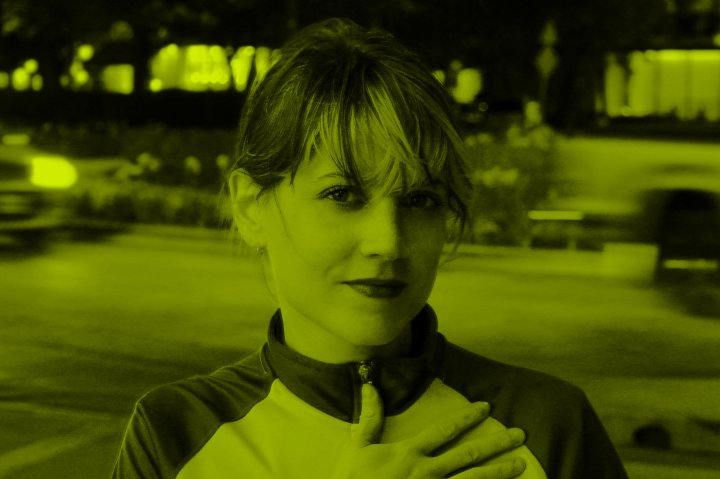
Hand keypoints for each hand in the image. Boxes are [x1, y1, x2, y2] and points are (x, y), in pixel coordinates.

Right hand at [331, 383, 526, 478]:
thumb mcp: (357, 447)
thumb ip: (370, 417)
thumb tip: (370, 384)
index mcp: (409, 453)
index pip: (445, 430)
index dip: (467, 418)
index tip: (486, 408)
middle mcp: (427, 472)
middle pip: (469, 456)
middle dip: (496, 444)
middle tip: (520, 434)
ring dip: (499, 472)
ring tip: (522, 464)